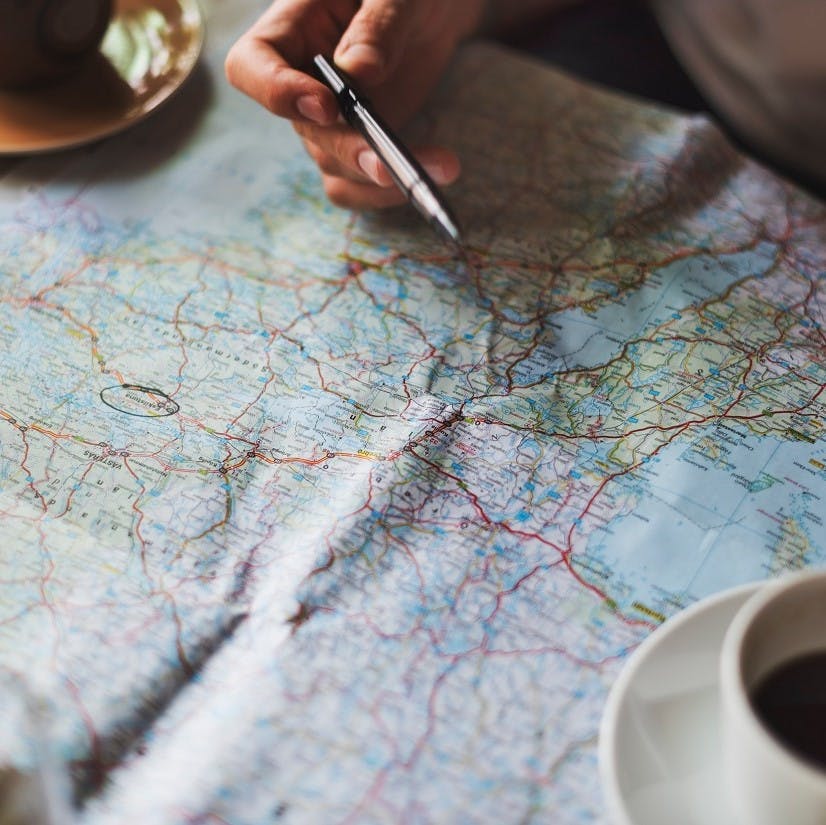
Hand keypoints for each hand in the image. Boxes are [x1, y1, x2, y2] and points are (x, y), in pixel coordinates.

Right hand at [225, 0, 485, 209]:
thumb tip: (359, 72)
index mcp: (291, 30)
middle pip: (307, 132)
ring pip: (335, 168)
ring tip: (442, 166)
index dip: (277, 94)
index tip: (325, 105)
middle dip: (350, 151)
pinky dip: (392, 191)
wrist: (433, 10)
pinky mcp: (358, 146)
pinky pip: (360, 185)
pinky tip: (435, 172)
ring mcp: (328, 122)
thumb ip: (377, 25)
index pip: (251, 68)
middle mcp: (301, 83)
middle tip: (389, 164)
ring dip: (382, 180)